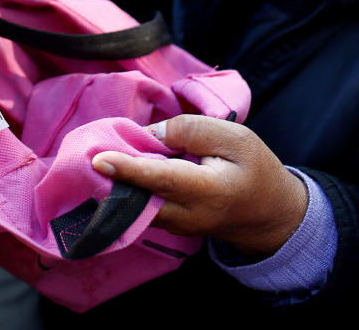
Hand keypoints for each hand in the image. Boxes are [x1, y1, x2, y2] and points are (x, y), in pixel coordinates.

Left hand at [92, 115, 307, 258]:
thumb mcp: (235, 138)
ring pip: (137, 207)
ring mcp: (177, 227)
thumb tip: (152, 134)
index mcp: (209, 190)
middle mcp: (188, 215)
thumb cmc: (255, 168)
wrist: (269, 213)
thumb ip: (194, 131)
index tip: (99, 159)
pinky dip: (129, 190)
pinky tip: (122, 168)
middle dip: (113, 177)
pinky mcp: (170, 227)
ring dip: (118, 184)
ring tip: (105, 155)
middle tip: (89, 150)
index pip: (162, 179)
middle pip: (140, 198)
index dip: (130, 168)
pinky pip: (142, 209)